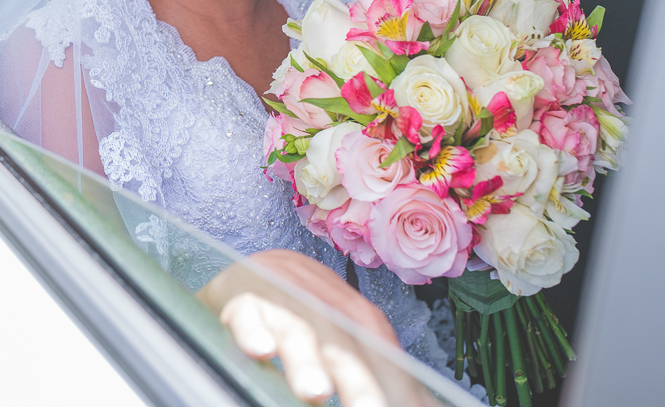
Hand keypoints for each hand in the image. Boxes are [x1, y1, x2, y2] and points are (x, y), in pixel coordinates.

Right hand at [197, 250, 435, 406]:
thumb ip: (376, 366)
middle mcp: (321, 303)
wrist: (247, 271)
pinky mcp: (240, 297)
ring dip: (307, 361)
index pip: (380, 351)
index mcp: (353, 314)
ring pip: (297, 331)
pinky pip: (246, 314)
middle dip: (360, 382)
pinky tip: (260, 349)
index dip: (396, 385)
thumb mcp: (340, 335)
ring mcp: (280, 297)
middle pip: (344, 344)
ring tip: (316, 393)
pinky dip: (252, 330)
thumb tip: (425, 404)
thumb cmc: (301, 314)